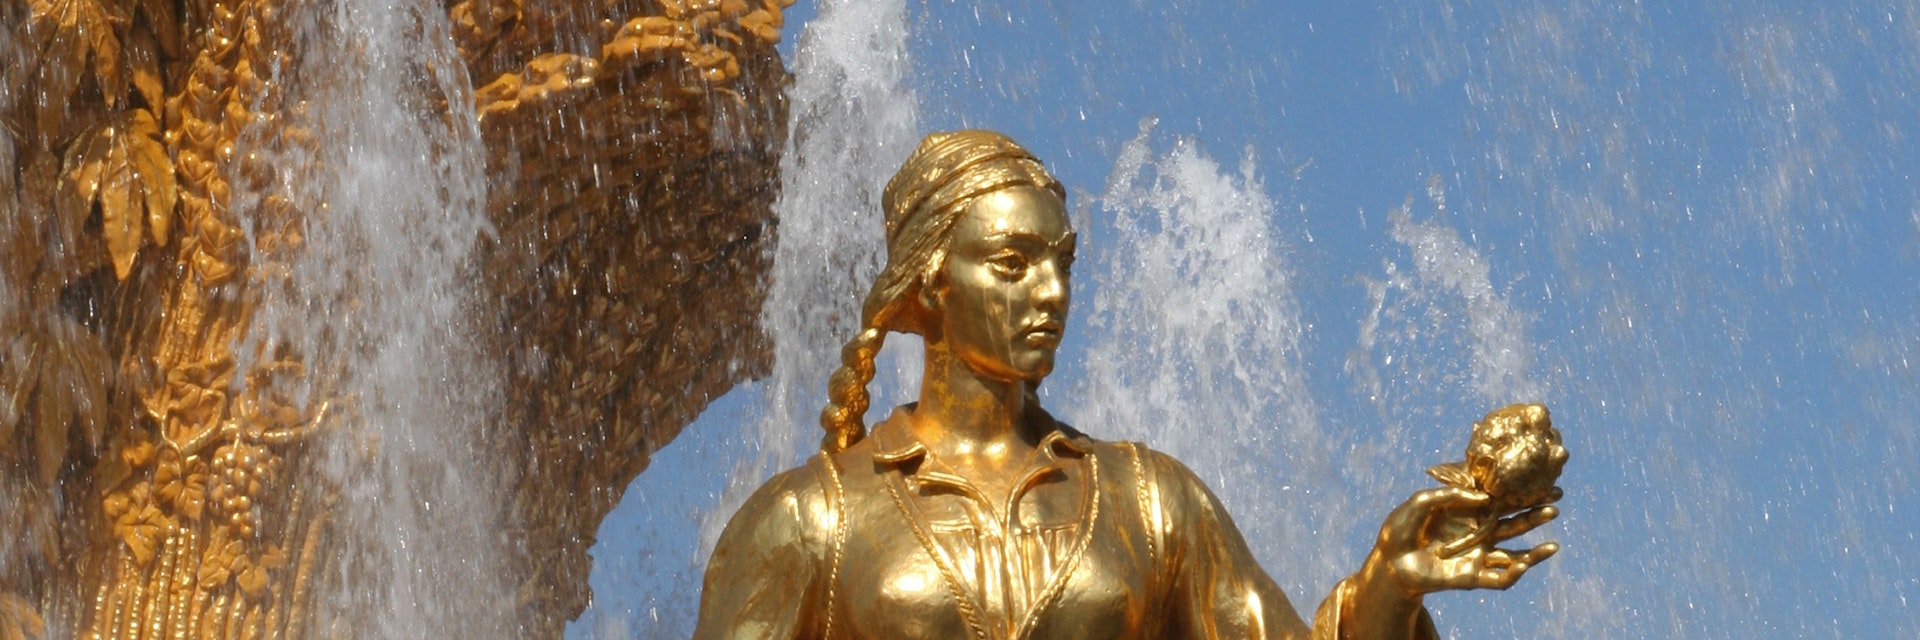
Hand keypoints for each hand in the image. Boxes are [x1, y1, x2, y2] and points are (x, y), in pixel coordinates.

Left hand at [1366, 486, 1559, 596]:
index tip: (1544, 483)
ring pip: (1514, 557)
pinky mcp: (1470, 577)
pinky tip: (1523, 565)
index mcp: (1469, 512)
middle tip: (1556, 504)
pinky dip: (1512, 575)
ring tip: (1553, 546)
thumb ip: (1451, 494)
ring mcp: (1477, 555)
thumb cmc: (1403, 526)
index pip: (1502, 501)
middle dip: (1536, 516)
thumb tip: (1485, 497)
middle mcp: (1478, 533)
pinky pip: (1497, 580)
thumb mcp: (1422, 501)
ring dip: (1534, 553)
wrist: (1389, 558)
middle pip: (1514, 525)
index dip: (1522, 493)